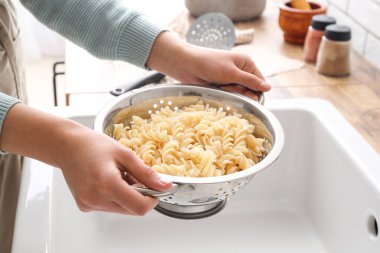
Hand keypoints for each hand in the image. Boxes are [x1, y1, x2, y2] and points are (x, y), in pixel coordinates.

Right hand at [57, 127, 171, 214]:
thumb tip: (165, 186)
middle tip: (134, 176)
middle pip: (131, 210)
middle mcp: (96, 198)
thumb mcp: (125, 154)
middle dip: (140, 196)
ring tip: (119, 176)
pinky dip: (115, 197)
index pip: (139, 207)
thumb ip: (146, 173)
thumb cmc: (93, 145)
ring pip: (121, 209)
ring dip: (127, 196)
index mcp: (107, 183)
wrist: (67, 146)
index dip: (152, 200)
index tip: (155, 189)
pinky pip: (109, 207)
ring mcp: (89, 204)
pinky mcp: (85, 205)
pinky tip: (108, 181)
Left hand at [146, 32, 270, 99]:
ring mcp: (230, 80)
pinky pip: (228, 96)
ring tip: (219, 85)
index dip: (257, 91)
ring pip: (238, 95)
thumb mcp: (232, 73)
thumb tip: (269, 88)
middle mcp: (241, 72)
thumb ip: (250, 81)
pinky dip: (224, 94)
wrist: (187, 65)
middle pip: (249, 91)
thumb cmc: (209, 64)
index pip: (260, 82)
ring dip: (230, 93)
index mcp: (247, 64)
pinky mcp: (222, 87)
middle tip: (227, 85)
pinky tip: (216, 88)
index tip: (249, 96)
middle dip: (240, 92)